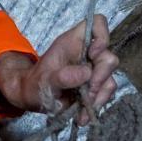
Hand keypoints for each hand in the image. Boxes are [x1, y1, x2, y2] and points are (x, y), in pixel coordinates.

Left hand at [0, 15, 116, 121]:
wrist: (31, 99)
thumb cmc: (34, 84)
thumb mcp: (44, 81)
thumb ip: (62, 76)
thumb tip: (86, 73)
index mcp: (73, 42)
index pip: (97, 23)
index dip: (102, 36)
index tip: (93, 54)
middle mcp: (86, 54)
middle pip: (109, 58)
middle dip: (100, 78)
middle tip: (87, 94)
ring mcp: (92, 70)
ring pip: (110, 79)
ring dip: (99, 97)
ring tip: (81, 110)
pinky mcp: (95, 87)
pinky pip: (105, 95)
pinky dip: (96, 106)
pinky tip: (82, 116)